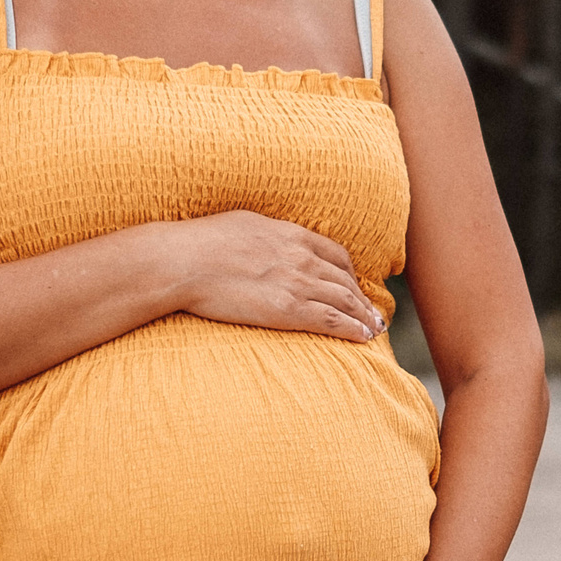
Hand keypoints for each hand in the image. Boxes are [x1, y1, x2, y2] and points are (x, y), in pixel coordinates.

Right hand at [165, 211, 383, 341]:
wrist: (184, 260)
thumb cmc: (202, 241)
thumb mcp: (244, 223)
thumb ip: (267, 234)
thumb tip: (267, 239)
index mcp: (291, 234)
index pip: (335, 253)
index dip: (350, 272)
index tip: (356, 284)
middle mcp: (301, 257)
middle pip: (345, 279)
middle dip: (363, 299)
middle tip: (374, 313)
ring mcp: (297, 283)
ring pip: (345, 300)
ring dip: (365, 316)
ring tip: (375, 329)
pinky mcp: (287, 310)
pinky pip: (331, 320)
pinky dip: (353, 329)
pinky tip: (363, 337)